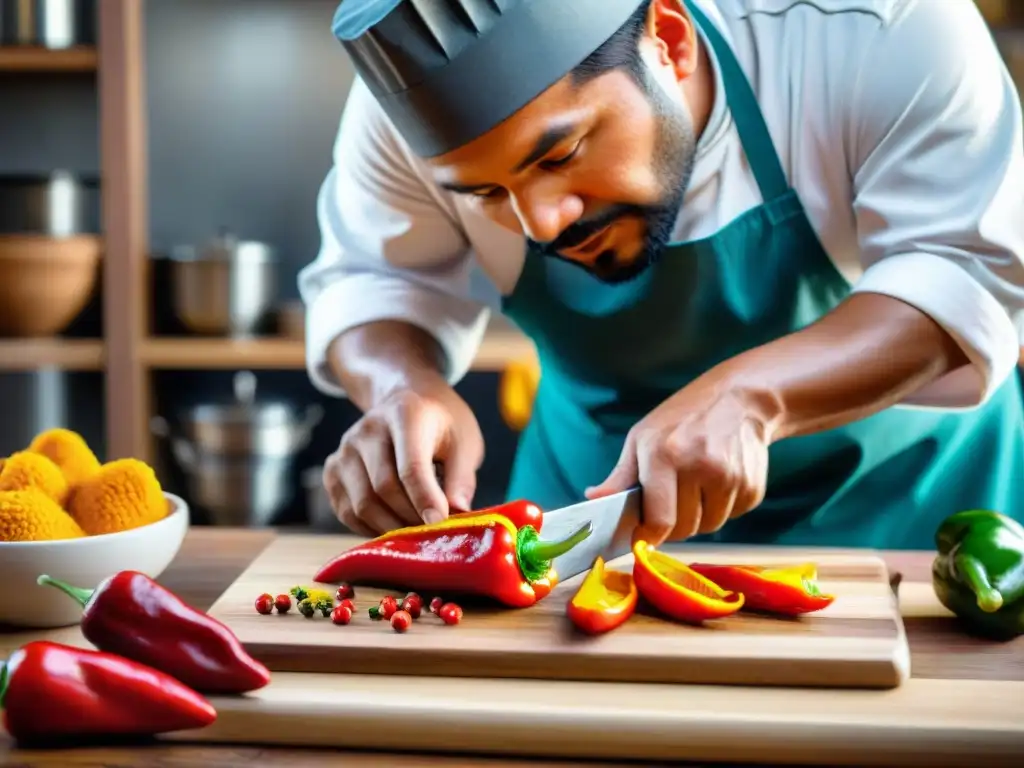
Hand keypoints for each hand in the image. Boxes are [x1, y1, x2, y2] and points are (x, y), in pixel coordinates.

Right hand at [323, 384, 483, 536]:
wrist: (408, 403)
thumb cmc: (441, 426)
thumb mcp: (465, 442)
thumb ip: (461, 478)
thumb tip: (457, 513)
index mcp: (404, 414)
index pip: (410, 465)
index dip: (424, 499)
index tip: (439, 521)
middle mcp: (367, 429)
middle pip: (383, 488)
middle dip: (410, 518)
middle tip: (432, 531)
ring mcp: (345, 449)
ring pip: (362, 505)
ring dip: (391, 527)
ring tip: (415, 529)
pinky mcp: (333, 470)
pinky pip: (347, 513)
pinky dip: (371, 528)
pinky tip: (393, 525)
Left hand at [585, 380, 778, 545]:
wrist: (741, 398)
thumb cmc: (682, 418)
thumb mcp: (643, 437)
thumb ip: (620, 476)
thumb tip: (593, 499)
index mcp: (665, 455)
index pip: (659, 520)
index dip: (649, 536)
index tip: (644, 536)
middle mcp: (700, 466)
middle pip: (683, 529)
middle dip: (672, 524)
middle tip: (670, 500)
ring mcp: (730, 477)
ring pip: (709, 526)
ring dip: (699, 515)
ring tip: (696, 484)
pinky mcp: (753, 486)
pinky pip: (732, 517)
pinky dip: (722, 506)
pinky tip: (720, 479)